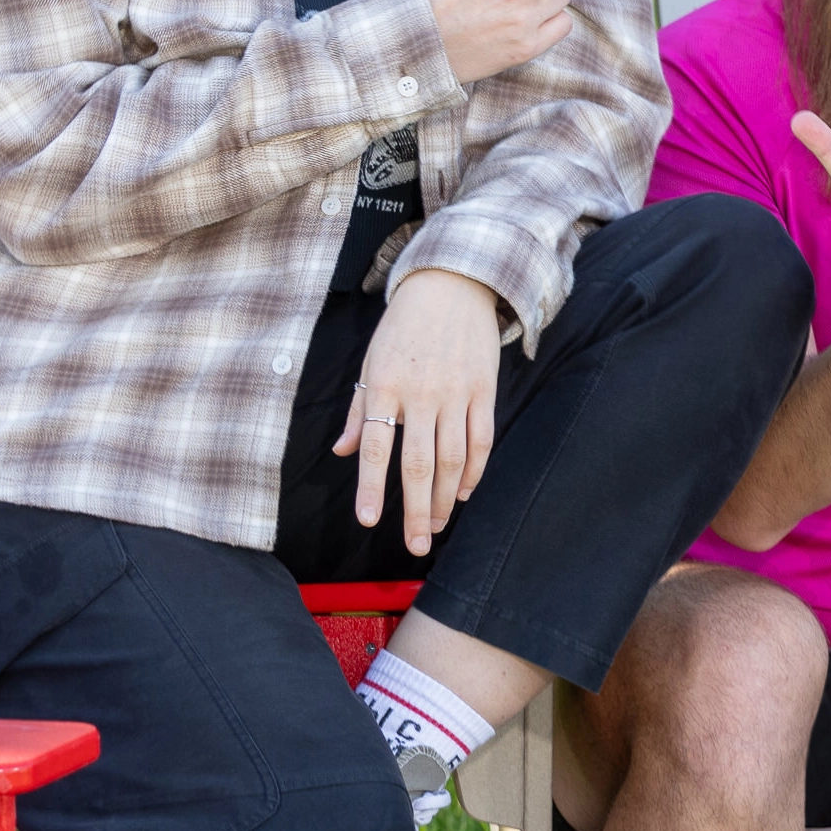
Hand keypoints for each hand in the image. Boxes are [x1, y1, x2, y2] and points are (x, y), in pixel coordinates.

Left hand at [334, 269, 504, 554]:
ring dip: (446, 498)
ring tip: (438, 525)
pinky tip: (464, 492)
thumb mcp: (371, 361)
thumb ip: (360, 410)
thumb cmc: (404, 327)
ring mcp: (456, 393)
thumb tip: (345, 453)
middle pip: (419, 464)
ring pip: (453, 458)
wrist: (452, 285)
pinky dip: (474, 470)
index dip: (372, 488)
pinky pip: (481, 440)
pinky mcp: (484, 390)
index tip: (369, 520)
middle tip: (416, 545)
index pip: (377, 448)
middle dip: (417, 510)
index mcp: (385, 386)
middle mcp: (421, 393)